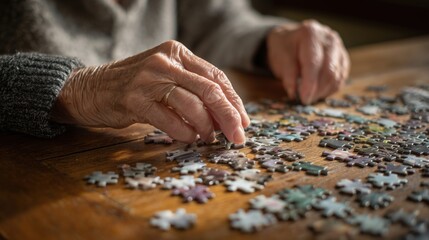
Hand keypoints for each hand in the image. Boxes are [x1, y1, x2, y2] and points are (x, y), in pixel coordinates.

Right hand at [51, 40, 249, 143]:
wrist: (91, 88)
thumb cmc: (135, 86)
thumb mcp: (166, 77)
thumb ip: (193, 89)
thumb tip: (225, 116)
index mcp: (177, 52)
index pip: (216, 77)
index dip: (234, 101)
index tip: (243, 121)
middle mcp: (165, 61)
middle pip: (210, 90)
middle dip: (229, 116)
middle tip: (238, 136)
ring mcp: (149, 79)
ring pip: (192, 105)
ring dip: (206, 127)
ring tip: (208, 138)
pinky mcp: (134, 100)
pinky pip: (170, 120)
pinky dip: (184, 132)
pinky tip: (189, 138)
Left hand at [266, 20, 349, 103]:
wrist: (291, 38)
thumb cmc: (284, 48)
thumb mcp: (279, 57)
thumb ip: (287, 74)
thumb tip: (294, 93)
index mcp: (311, 34)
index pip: (314, 63)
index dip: (310, 83)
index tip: (303, 99)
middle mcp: (329, 39)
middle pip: (329, 70)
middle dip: (317, 90)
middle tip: (305, 101)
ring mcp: (339, 48)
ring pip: (337, 76)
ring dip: (323, 91)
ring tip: (309, 96)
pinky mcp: (343, 59)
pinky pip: (340, 79)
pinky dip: (329, 89)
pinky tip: (318, 92)